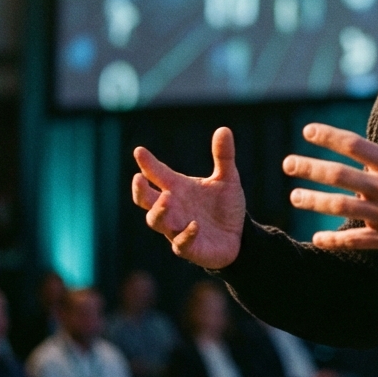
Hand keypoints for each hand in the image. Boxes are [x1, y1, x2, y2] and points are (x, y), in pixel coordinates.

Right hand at [132, 129, 246, 268]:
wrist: (239, 236)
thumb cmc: (224, 206)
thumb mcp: (227, 178)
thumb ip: (223, 156)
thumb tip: (224, 129)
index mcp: (178, 188)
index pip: (157, 174)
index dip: (147, 163)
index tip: (139, 151)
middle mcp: (173, 207)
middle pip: (146, 200)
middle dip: (140, 191)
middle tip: (138, 179)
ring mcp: (178, 228)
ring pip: (157, 222)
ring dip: (159, 211)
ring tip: (167, 199)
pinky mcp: (190, 247)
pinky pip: (181, 244)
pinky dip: (185, 234)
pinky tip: (194, 225)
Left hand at [283, 93, 377, 258]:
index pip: (355, 146)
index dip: (328, 136)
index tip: (307, 131)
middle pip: (340, 175)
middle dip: (310, 168)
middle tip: (287, 164)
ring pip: (341, 208)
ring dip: (314, 202)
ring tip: (294, 197)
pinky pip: (356, 241)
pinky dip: (334, 240)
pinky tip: (315, 238)